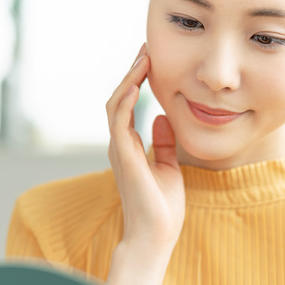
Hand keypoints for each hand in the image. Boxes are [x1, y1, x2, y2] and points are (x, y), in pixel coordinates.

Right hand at [106, 43, 185, 253]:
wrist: (156, 235)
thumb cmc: (162, 206)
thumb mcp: (168, 166)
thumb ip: (163, 142)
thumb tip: (164, 118)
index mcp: (129, 145)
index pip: (128, 104)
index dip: (137, 80)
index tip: (150, 60)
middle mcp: (120, 143)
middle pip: (119, 98)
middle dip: (132, 72)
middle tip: (146, 49)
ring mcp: (119, 149)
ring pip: (116, 104)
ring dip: (128, 79)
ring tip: (143, 59)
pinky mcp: (124, 156)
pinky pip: (119, 121)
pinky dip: (126, 100)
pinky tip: (137, 84)